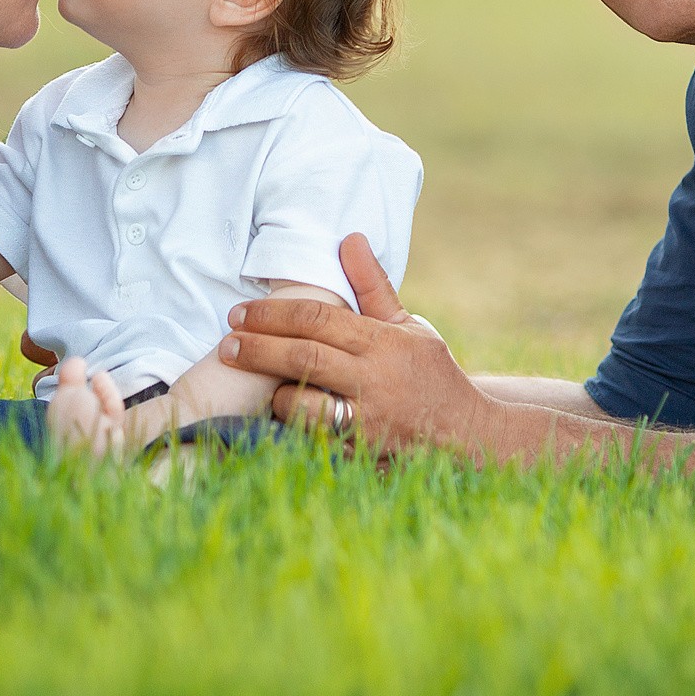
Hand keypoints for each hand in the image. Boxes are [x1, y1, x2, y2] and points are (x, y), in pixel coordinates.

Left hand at [218, 233, 494, 455]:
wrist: (468, 435)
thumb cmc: (430, 373)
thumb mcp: (407, 324)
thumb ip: (372, 286)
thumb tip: (349, 238)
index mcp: (383, 342)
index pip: (318, 319)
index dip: (273, 314)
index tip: (240, 314)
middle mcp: (375, 381)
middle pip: (304, 358)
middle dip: (258, 350)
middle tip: (226, 345)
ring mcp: (369, 423)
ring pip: (307, 408)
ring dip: (276, 396)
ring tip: (256, 388)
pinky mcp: (363, 457)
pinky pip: (317, 445)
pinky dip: (293, 433)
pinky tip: (274, 423)